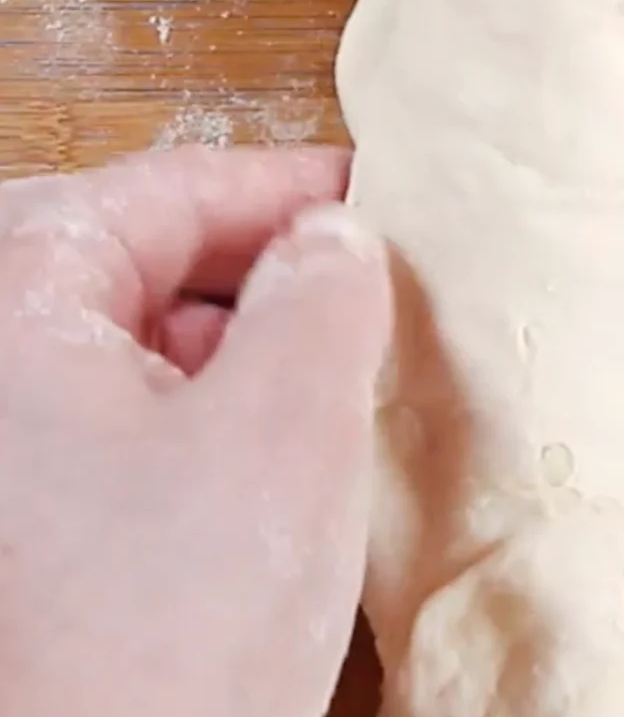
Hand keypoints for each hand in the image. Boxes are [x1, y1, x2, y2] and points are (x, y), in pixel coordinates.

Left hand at [0, 147, 393, 716]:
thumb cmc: (151, 640)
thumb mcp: (285, 432)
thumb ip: (326, 296)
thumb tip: (334, 239)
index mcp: (11, 297)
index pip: (176, 188)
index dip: (294, 187)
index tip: (382, 197)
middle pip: (151, 265)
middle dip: (269, 279)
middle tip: (369, 304)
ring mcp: (0, 444)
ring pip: (140, 351)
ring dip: (240, 360)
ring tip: (330, 394)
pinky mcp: (15, 523)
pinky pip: (121, 428)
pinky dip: (200, 426)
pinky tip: (262, 477)